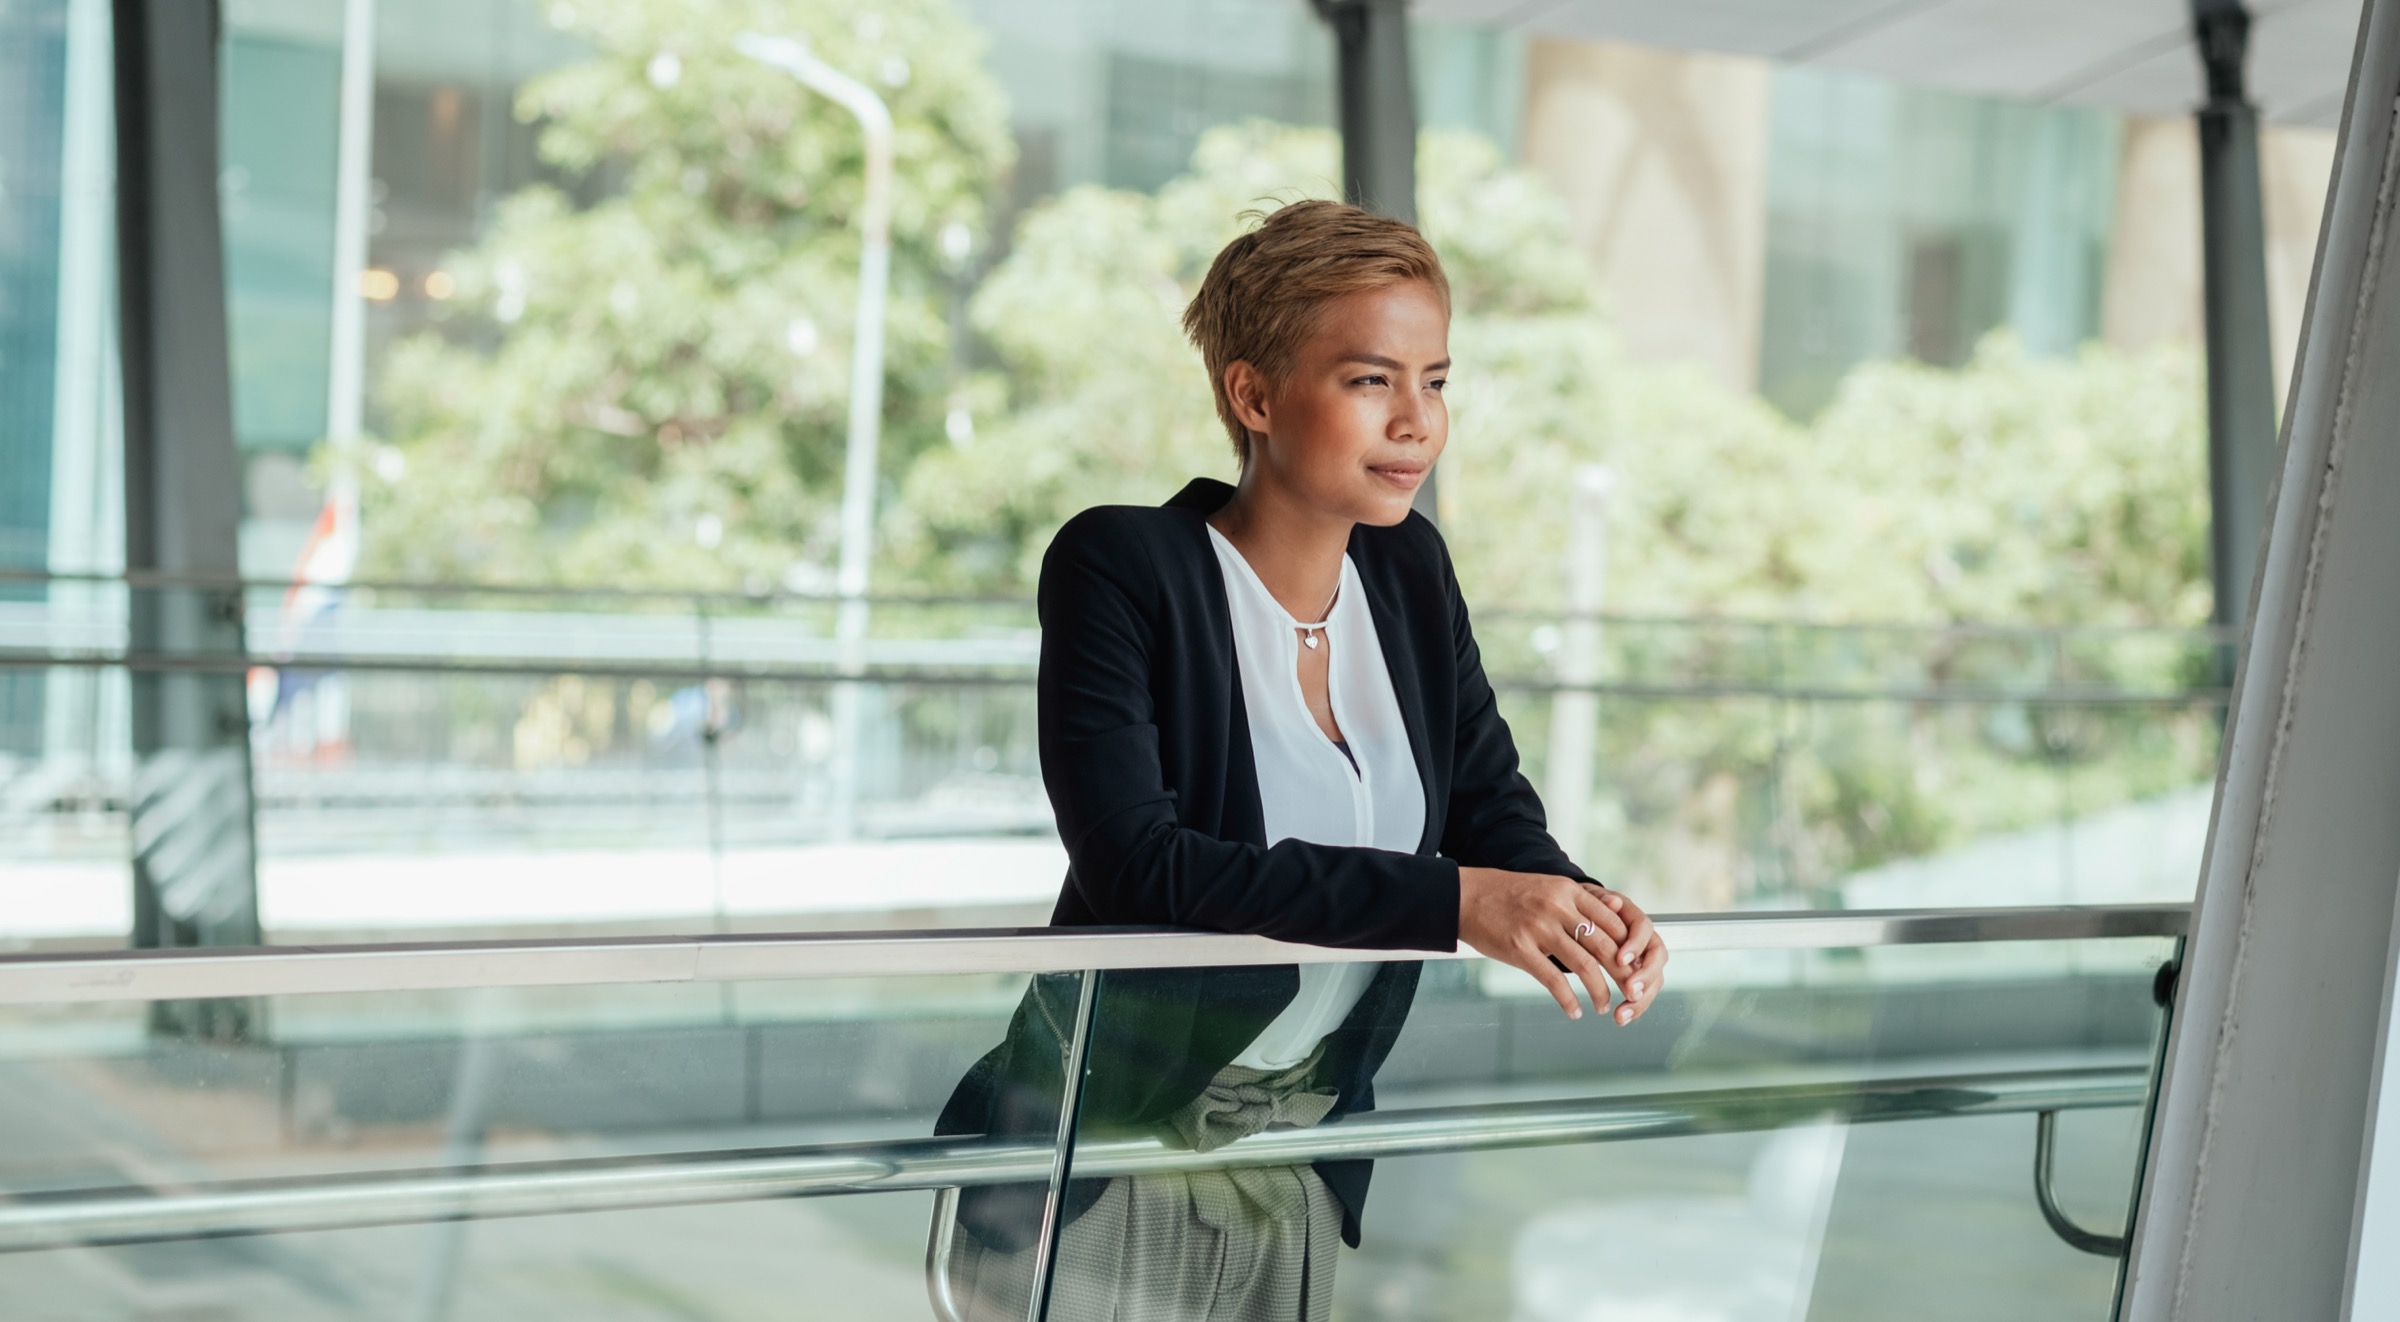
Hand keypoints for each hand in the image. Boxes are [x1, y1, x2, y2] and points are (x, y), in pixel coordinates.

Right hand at [1457, 867, 1655, 1022]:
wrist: (1467, 896)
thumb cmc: (1509, 895)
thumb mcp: (1549, 888)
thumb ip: (1577, 904)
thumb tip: (1609, 926)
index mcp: (1568, 891)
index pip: (1613, 922)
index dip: (1630, 949)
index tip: (1638, 968)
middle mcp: (1558, 907)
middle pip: (1605, 946)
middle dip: (1624, 975)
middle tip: (1633, 994)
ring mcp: (1539, 928)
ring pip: (1584, 966)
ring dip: (1599, 991)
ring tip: (1604, 1006)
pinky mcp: (1520, 948)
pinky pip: (1553, 980)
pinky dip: (1568, 1000)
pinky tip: (1574, 1010)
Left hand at [1593, 886, 1666, 1025]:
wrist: (1576, 917)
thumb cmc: (1582, 907)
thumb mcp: (1586, 901)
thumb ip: (1600, 902)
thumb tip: (1613, 901)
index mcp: (1632, 917)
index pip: (1644, 929)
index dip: (1636, 944)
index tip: (1620, 959)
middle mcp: (1643, 939)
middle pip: (1656, 958)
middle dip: (1644, 978)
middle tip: (1629, 993)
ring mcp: (1642, 960)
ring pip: (1653, 980)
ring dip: (1640, 1000)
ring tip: (1620, 1016)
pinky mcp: (1636, 976)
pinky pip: (1641, 993)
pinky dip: (1633, 1007)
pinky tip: (1621, 1018)